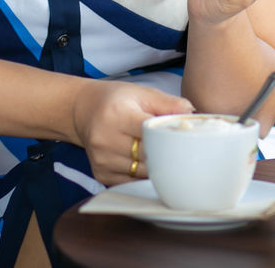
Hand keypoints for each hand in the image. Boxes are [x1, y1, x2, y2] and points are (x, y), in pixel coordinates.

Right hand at [70, 81, 192, 185]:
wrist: (83, 110)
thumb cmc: (115, 100)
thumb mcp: (141, 93)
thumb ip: (167, 103)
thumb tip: (191, 112)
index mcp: (116, 115)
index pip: (149, 133)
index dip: (169, 138)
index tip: (185, 139)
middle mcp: (105, 140)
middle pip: (148, 156)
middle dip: (167, 154)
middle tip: (182, 149)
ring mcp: (101, 160)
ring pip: (142, 173)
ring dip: (157, 166)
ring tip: (164, 154)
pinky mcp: (100, 174)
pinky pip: (132, 181)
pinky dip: (144, 174)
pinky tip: (147, 162)